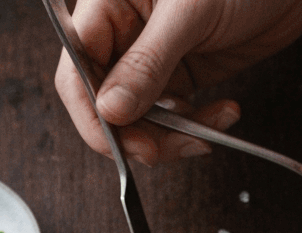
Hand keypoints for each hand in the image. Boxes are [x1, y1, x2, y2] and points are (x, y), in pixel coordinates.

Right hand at [54, 0, 301, 166]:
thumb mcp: (191, 13)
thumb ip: (147, 63)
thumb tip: (110, 110)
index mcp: (109, 2)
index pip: (77, 67)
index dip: (91, 111)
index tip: (119, 141)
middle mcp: (124, 31)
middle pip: (104, 102)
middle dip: (134, 133)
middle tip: (166, 149)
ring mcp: (151, 56)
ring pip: (138, 118)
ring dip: (170, 138)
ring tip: (207, 132)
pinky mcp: (179, 75)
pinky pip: (172, 118)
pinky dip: (194, 129)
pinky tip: (224, 114)